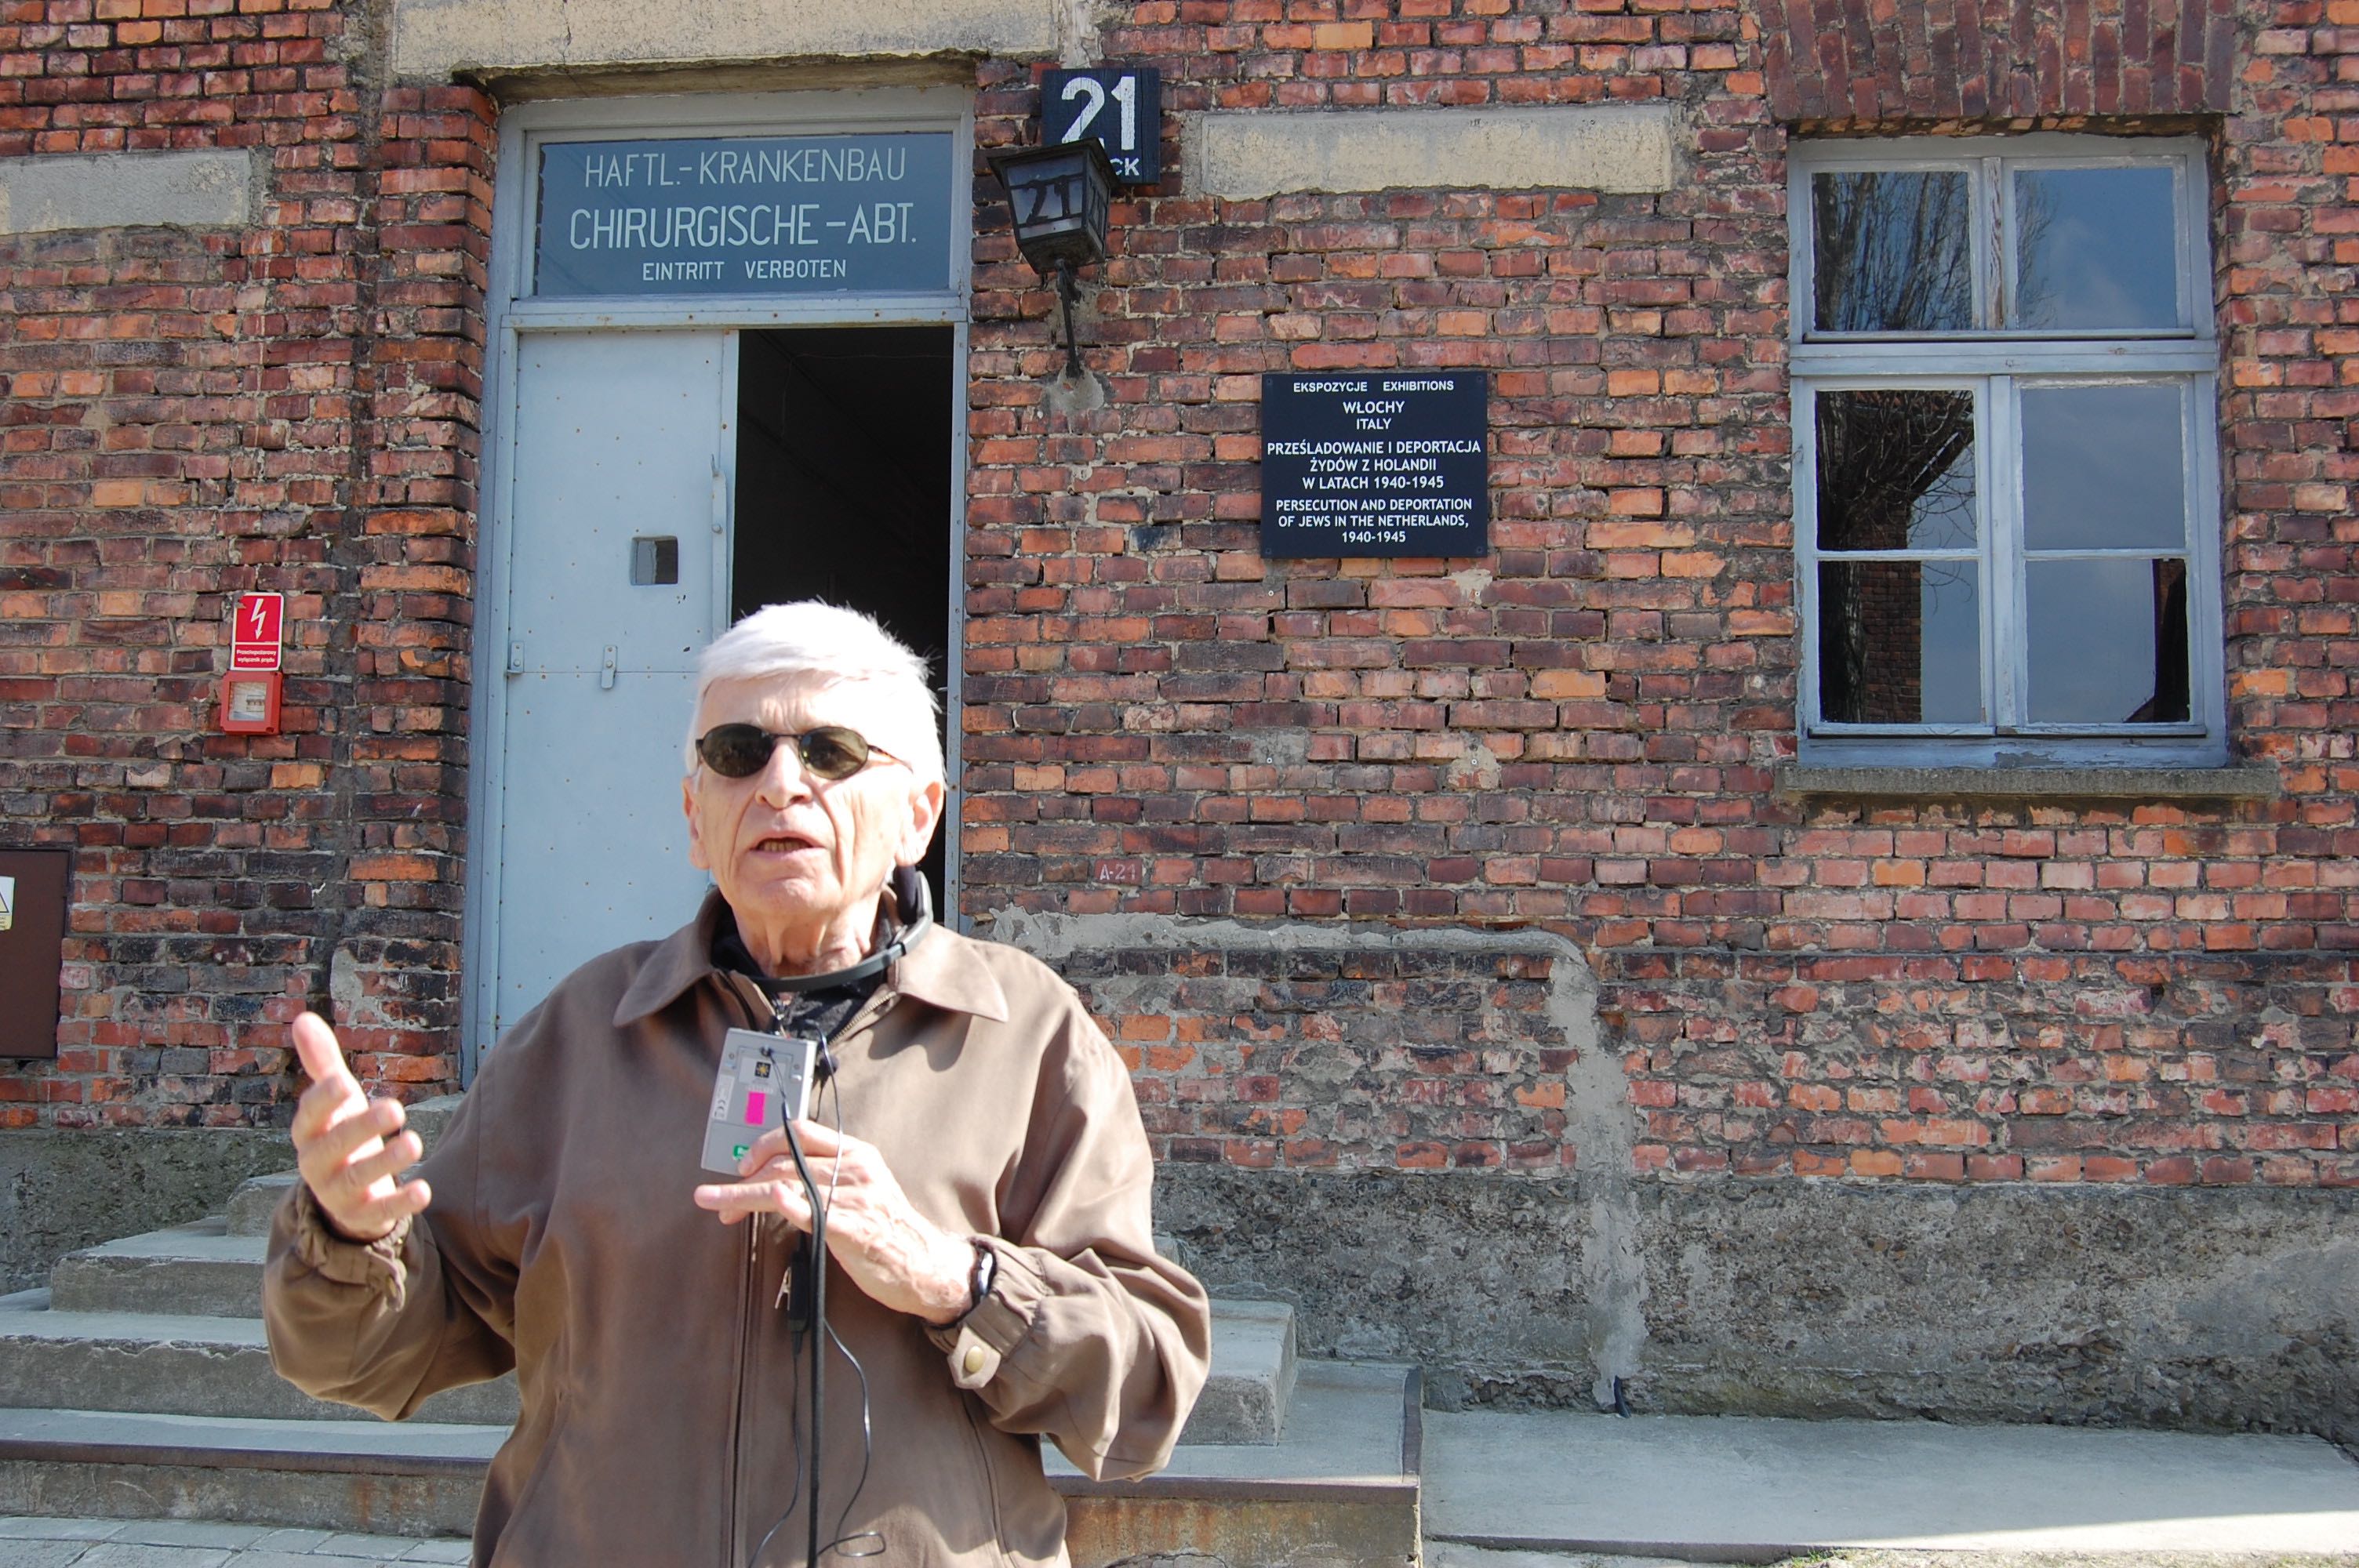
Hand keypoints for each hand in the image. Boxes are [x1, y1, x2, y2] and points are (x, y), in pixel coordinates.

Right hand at [289, 1011, 431, 1243]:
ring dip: (387, 1161)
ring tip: (415, 1142)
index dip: (323, 1101)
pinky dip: (401, 1202)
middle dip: (363, 1127)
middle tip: (396, 1108)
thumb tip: (302, 1017)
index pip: (310, 1116)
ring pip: (358, 1179)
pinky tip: (424, 1191)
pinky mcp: (363, 1216)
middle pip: (336, 1146)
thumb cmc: (342, 1133)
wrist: (345, 1194)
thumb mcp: (334, 1101)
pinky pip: (380, 1211)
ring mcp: (337, 1193)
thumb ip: (322, 1063)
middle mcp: (317, 1164)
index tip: (344, 1083)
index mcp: (308, 1133)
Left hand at [694, 1120, 975, 1324]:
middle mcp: (854, 1169)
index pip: (801, 1132)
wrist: (924, 1264)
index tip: (743, 1164)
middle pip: (784, 1161)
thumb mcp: (863, 1190)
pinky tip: (763, 1202)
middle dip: (743, 1178)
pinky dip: (784, 1202)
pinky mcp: (850, 1228)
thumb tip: (780, 1178)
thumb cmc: (888, 1231)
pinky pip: (810, 1209)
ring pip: (785, 1184)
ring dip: (742, 1195)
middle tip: (717, 1196)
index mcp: (857, 1154)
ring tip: (714, 1205)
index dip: (764, 1144)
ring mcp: (853, 1197)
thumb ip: (829, 1177)